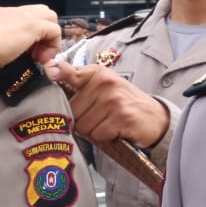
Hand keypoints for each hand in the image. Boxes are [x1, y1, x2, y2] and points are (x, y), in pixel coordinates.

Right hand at [0, 5, 61, 87]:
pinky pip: (55, 30)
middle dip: (41, 33)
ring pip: (49, 17)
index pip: (18, 19)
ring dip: (48, 38)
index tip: (22, 54)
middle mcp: (8, 13)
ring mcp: (21, 16)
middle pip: (38, 12)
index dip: (25, 37)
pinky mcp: (32, 25)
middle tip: (32, 53)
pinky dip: (53, 46)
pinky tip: (40, 59)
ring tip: (38, 57)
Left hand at [44, 60, 168, 147]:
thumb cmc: (122, 102)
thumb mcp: (102, 85)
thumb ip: (76, 79)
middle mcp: (105, 83)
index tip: (50, 70)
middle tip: (99, 117)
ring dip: (94, 131)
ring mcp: (114, 100)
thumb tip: (49, 68)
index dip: (60, 72)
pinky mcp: (122, 117)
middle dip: (82, 120)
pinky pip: (98, 135)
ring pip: (84, 126)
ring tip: (108, 123)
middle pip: (73, 111)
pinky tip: (116, 130)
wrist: (156, 117)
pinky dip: (105, 138)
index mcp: (97, 73)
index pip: (72, 73)